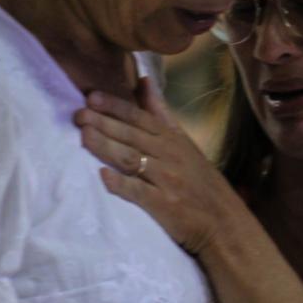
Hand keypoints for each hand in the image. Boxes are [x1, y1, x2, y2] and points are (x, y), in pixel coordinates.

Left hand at [75, 77, 244, 254]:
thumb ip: (160, 113)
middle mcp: (169, 155)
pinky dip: (121, 184)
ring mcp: (167, 180)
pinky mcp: (165, 206)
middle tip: (78, 115)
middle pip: (132, 136)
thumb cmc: (200, 182)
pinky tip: (103, 177)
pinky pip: (139, 192)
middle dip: (103, 123)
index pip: (140, 118)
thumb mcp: (184, 142)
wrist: (223, 222)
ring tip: (84, 137)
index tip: (92, 97)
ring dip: (106, 147)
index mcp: (172, 139)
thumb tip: (143, 80)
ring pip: (131, 159)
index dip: (116, 106)